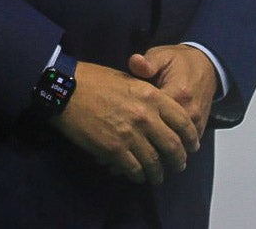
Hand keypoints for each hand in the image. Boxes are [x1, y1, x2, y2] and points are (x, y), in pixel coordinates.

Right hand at [52, 60, 199, 185]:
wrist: (64, 89)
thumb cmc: (92, 79)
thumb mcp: (126, 78)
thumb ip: (146, 96)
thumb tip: (156, 113)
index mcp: (151, 95)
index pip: (183, 121)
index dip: (191, 137)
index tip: (191, 146)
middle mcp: (145, 116)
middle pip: (173, 146)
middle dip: (178, 160)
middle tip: (177, 165)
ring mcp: (130, 134)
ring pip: (155, 162)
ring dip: (158, 173)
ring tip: (157, 176)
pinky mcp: (114, 149)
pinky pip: (134, 169)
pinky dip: (138, 175)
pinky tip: (137, 175)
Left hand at [129, 44, 217, 138]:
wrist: (204, 66)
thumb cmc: (178, 62)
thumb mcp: (160, 56)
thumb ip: (147, 62)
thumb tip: (136, 62)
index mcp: (178, 93)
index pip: (156, 117)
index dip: (137, 122)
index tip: (123, 122)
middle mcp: (190, 111)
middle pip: (166, 135)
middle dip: (147, 138)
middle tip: (129, 137)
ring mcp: (196, 122)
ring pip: (176, 144)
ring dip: (159, 144)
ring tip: (141, 141)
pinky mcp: (199, 128)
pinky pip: (184, 144)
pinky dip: (170, 144)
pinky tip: (156, 140)